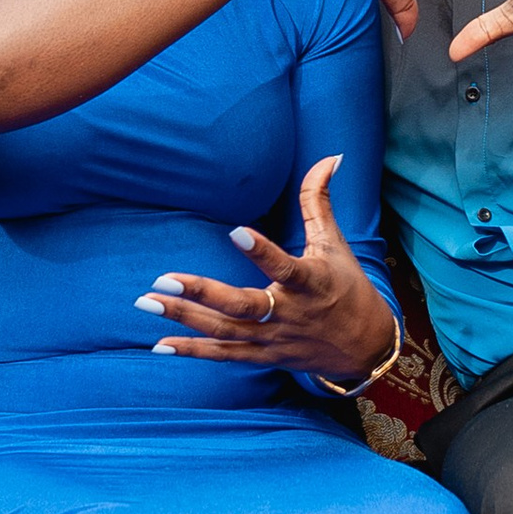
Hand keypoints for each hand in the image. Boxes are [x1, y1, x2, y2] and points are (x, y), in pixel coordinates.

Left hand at [138, 155, 399, 385]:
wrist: (364, 347)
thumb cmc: (347, 287)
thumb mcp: (336, 244)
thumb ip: (320, 201)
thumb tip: (331, 157)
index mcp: (309, 282)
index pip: (284, 266)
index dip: (261, 251)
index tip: (236, 232)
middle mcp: (288, 314)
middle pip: (241, 306)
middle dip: (202, 293)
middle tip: (164, 279)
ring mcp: (273, 339)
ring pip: (225, 330)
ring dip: (184, 319)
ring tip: (147, 302)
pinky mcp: (263, 356)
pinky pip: (224, 354)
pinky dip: (193, 351)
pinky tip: (159, 344)